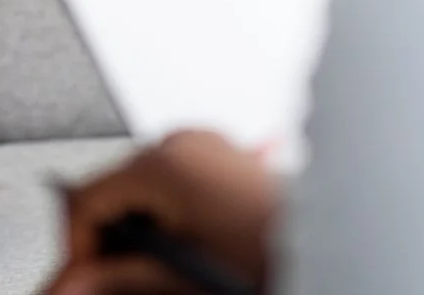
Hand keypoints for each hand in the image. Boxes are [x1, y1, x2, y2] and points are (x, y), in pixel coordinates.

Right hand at [45, 131, 279, 294]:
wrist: (348, 252)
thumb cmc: (278, 260)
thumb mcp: (185, 278)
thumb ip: (122, 280)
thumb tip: (75, 285)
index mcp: (164, 163)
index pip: (86, 200)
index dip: (77, 251)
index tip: (80, 284)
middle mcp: (183, 142)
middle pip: (115, 195)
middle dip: (111, 245)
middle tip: (117, 286)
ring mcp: (209, 146)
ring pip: (145, 193)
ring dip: (143, 236)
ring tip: (164, 275)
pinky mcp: (229, 159)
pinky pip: (179, 186)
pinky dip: (173, 221)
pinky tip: (183, 251)